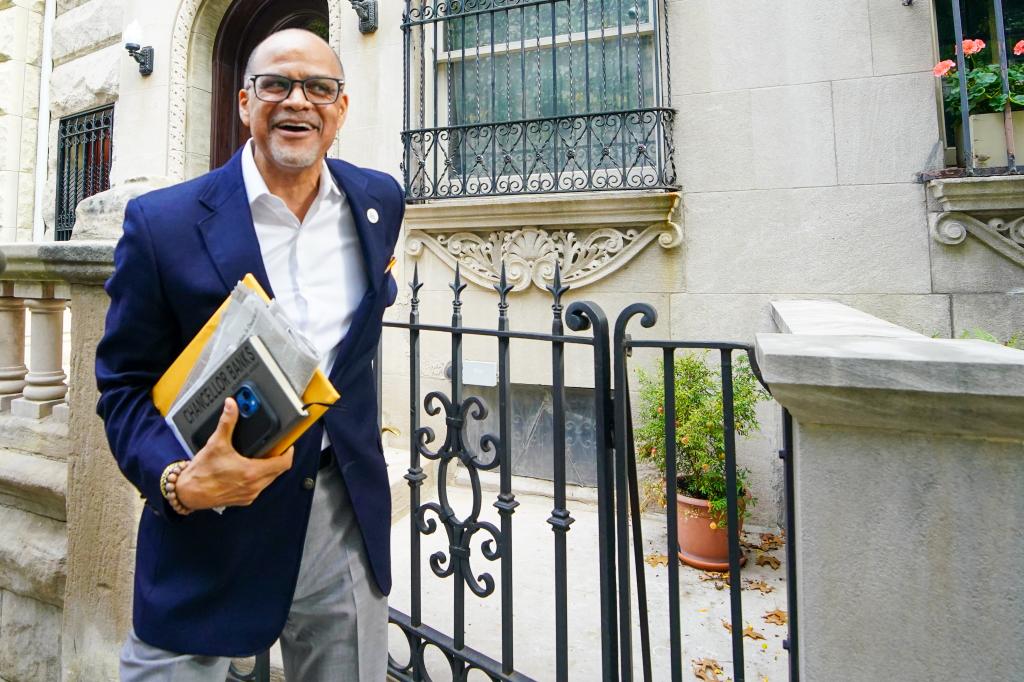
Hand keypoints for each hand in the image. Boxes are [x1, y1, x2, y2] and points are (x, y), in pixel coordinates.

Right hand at [175, 398, 293, 509]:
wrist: (189, 493)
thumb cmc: (201, 473)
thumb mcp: (216, 443)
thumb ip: (227, 422)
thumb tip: (231, 406)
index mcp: (252, 472)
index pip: (284, 463)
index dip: (288, 452)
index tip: (287, 444)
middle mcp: (254, 486)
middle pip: (278, 471)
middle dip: (278, 458)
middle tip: (272, 447)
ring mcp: (250, 494)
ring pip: (270, 480)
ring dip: (269, 469)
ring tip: (261, 457)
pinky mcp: (244, 499)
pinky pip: (259, 488)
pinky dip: (259, 478)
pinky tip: (249, 469)